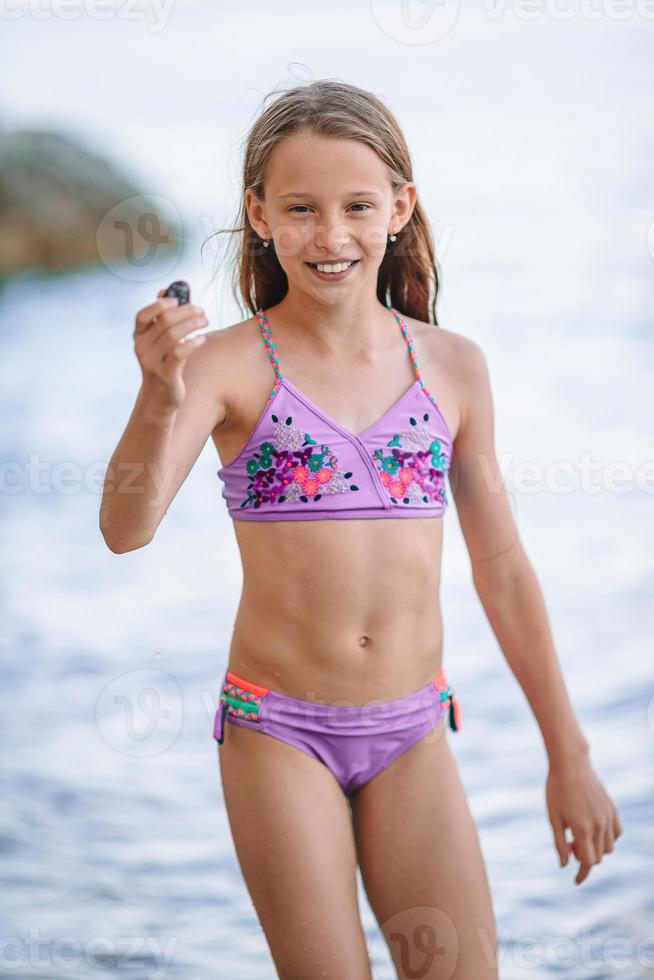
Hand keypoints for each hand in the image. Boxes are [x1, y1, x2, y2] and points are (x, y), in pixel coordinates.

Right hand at [133, 289, 208, 410]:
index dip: (160, 304)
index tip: (178, 300)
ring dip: (193, 324)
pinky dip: (193, 342)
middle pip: (164, 321)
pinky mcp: (164, 373)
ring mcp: (151, 361)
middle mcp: (141, 348)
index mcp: (138, 337)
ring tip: (205, 321)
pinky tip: (202, 338)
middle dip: (186, 312)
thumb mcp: (161, 341)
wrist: (160, 396)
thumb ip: (162, 318)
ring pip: (173, 335)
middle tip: (202, 311)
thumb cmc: (164, 363)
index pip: (142, 315)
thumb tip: (164, 291)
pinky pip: (179, 352)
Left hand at [545, 755, 621, 884]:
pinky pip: (617, 833)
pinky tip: (595, 830)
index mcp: (583, 829)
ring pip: (609, 847)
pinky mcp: (612, 808)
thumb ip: (560, 843)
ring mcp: (608, 816)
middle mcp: (599, 825)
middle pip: (598, 856)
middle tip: (569, 844)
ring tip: (580, 835)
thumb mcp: (554, 818)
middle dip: (584, 857)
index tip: (576, 881)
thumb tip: (565, 865)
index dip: (582, 874)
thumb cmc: (556, 790)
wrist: (570, 764)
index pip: (588, 862)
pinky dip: (608, 837)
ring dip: (597, 848)